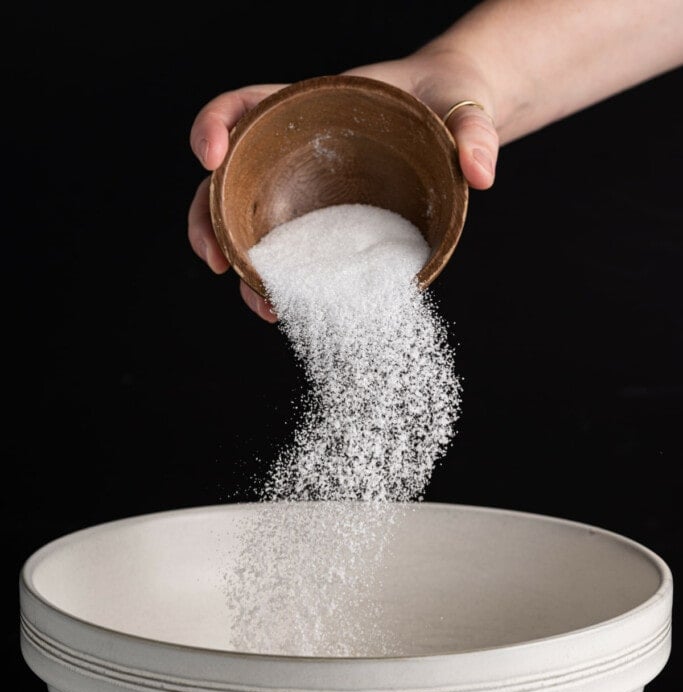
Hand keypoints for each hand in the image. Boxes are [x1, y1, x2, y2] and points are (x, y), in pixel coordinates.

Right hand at [188, 55, 498, 321]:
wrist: (457, 124)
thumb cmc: (451, 100)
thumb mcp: (464, 106)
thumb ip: (474, 132)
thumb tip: (481, 174)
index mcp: (308, 109)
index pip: (243, 107)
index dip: (215, 127)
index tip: (208, 157)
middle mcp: (293, 153)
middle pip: (227, 181)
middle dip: (208, 219)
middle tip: (214, 259)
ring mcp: (304, 194)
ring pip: (250, 227)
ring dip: (242, 267)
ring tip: (262, 305)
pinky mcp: (324, 228)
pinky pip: (290, 255)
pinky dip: (279, 284)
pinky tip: (288, 311)